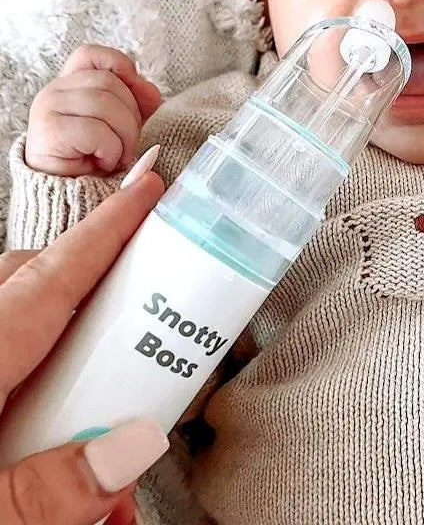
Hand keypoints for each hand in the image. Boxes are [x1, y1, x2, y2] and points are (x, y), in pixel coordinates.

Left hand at [0, 171, 166, 524]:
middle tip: (150, 349)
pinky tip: (75, 507)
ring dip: (81, 400)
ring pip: (28, 349)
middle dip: (104, 318)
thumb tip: (135, 447)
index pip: (48, 280)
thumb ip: (49, 494)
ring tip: (106, 492)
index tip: (150, 188)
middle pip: (40, 301)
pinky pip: (9, 390)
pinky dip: (48, 434)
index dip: (106, 231)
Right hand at [26, 46, 161, 175]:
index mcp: (72, 83)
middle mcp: (55, 90)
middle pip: (110, 83)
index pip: (92, 55)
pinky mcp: (48, 131)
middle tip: (127, 143)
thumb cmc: (97, 156)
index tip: (139, 93)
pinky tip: (103, 161)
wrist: (70, 195)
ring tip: (117, 155)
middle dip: (132, 116)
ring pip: (106, 104)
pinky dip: (110, 150)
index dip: (120, 66)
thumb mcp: (123, 123)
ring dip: (124, 136)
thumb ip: (137, 102)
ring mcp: (48, 107)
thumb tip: (152, 92)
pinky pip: (96, 131)